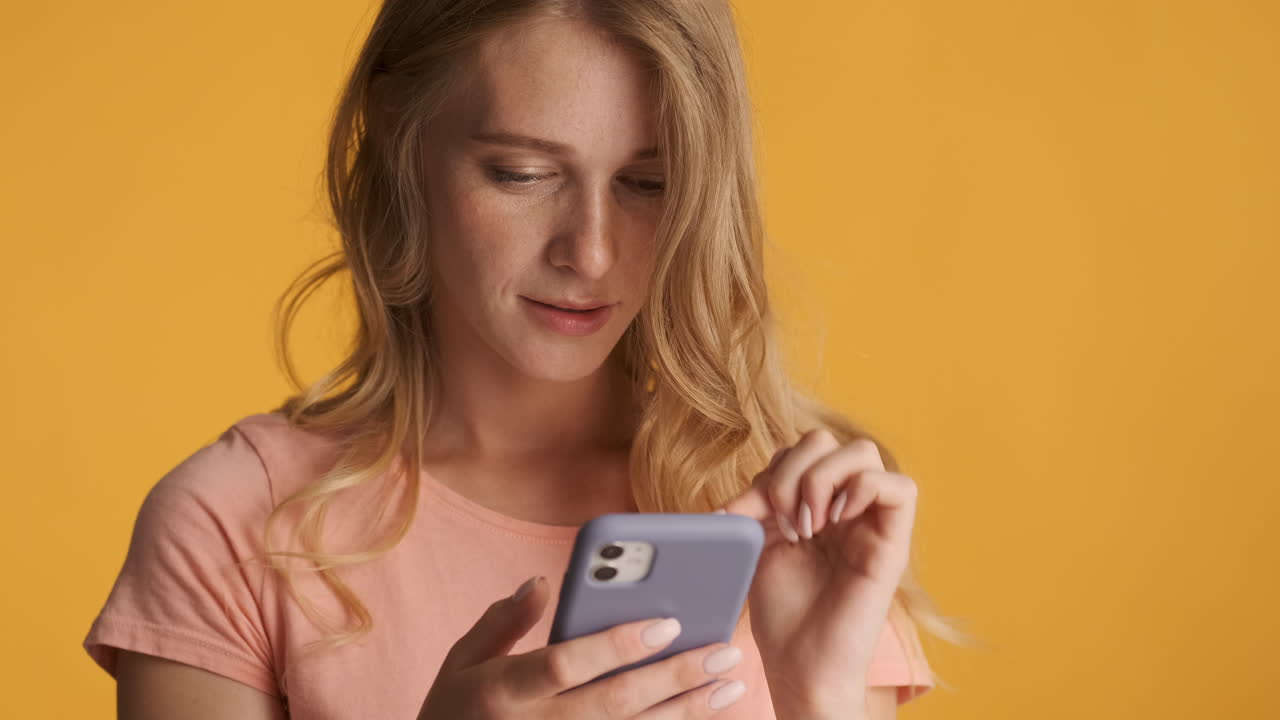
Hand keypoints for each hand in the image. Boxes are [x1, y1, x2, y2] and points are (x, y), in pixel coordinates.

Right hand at [417, 576, 748, 718]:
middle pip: (615, 703)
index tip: (666, 621)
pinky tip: (703, 714)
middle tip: (723, 649)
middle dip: (675, 676)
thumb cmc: (454, 713)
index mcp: (502, 691)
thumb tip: (544, 582)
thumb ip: (502, 621)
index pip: (566, 665)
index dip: (616, 645)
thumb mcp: (461, 663)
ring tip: (729, 683)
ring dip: (687, 711)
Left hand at [719, 429, 917, 719]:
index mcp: (813, 501)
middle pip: (827, 440)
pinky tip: (834, 522)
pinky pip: (901, 487)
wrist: (798, 663)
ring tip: (806, 525)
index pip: (798, 449)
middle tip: (781, 519)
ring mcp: (871, 521)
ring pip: (864, 452)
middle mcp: (844, 505)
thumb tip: (750, 483)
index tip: (743, 515)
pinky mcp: (893, 543)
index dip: (767, 471)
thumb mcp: (758, 542)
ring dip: (822, 478)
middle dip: (792, 470)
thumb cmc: (781, 611)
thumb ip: (759, 502)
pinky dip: (862, 489)